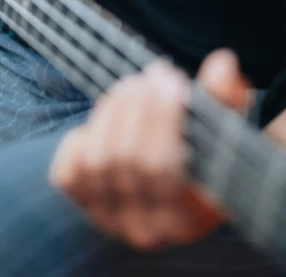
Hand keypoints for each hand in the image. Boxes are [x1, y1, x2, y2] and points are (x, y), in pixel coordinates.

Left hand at [49, 50, 249, 249]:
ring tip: (134, 85)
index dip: (162, 119)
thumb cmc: (201, 149)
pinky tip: (108, 114)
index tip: (173, 80)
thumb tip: (223, 64)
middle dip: (139, 108)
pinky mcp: (78, 197)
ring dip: (114, 112)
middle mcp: (141, 229)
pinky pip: (68, 168)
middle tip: (154, 75)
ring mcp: (105, 215)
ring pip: (97, 160)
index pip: (161, 170)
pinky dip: (82, 136)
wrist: (168, 177)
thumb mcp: (220, 128)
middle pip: (127, 160)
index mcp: (183, 220)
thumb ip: (225, 99)